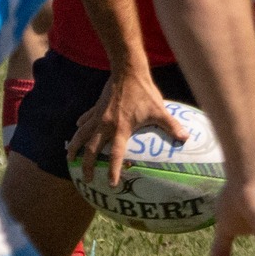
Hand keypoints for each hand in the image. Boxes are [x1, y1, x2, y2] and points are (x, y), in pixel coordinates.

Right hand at [67, 66, 186, 186]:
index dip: (113, 170)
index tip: (111, 184)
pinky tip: (77, 129)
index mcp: (121, 128)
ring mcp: (98, 115)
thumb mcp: (159, 111)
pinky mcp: (96, 106)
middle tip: (87, 178)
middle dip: (87, 165)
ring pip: (81, 134)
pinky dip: (81, 126)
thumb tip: (185, 138)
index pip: (115, 154)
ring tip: (69, 157)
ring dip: (75, 146)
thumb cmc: (145, 92)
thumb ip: (171, 126)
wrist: (128, 71)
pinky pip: (85, 119)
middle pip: (91, 149)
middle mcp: (105, 124)